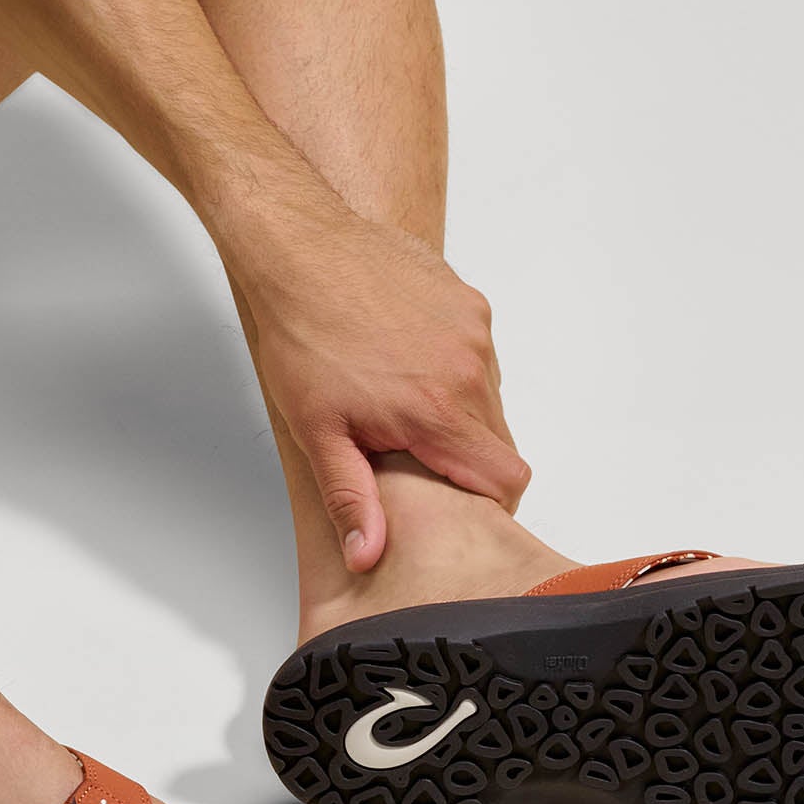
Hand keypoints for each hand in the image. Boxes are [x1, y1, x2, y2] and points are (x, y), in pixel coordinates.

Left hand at [240, 209, 529, 570]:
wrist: (298, 249)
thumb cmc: (301, 337)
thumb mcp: (317, 430)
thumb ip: (352, 498)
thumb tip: (368, 554)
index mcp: (438, 412)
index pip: (505, 480)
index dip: (485, 500)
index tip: (450, 498)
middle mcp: (470, 370)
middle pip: (497, 439)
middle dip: (461, 454)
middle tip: (406, 447)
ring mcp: (473, 330)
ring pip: (488, 394)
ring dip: (456, 406)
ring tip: (395, 396)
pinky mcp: (467, 300)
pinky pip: (477, 349)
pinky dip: (451, 363)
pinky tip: (401, 354)